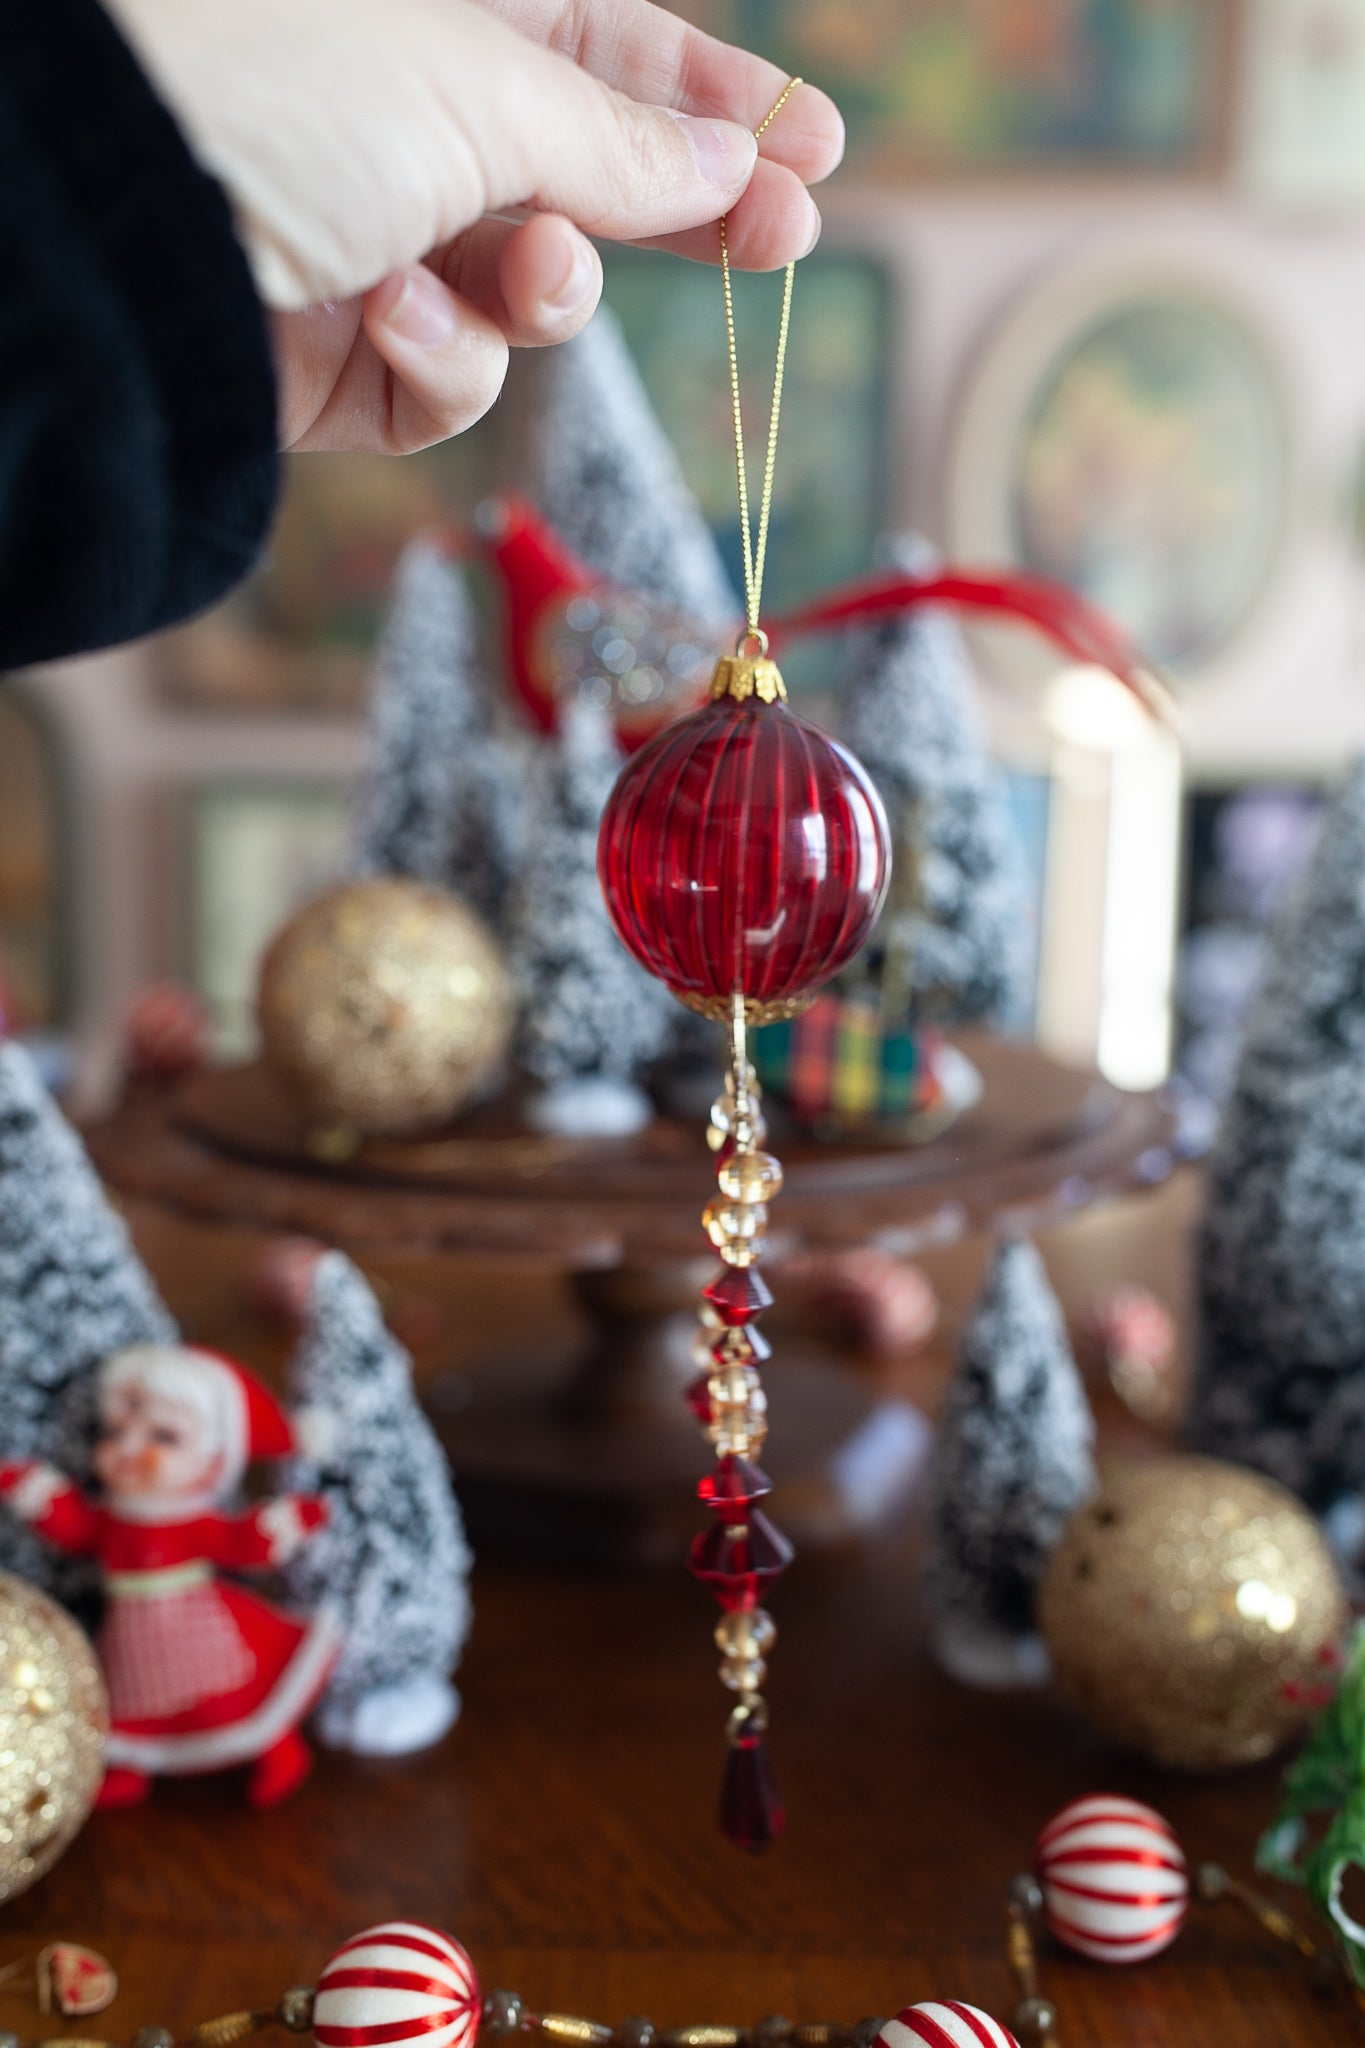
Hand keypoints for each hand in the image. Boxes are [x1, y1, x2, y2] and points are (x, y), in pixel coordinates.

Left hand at [104, 0, 843, 453]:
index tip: (813, 153)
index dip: (711, 106)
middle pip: (585, 178)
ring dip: (546, 292)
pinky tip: (388, 314)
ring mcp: (370, 246)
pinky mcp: (337, 361)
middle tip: (781, 240)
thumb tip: (726, 168)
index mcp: (435, 19)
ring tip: (521, 270)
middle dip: (680, 215)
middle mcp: (403, 127)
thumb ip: (614, 143)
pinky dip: (442, 358)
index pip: (605, 53)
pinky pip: (446, 378)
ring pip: (527, 298)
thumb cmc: (273, 87)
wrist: (105, 230)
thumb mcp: (478, 85)